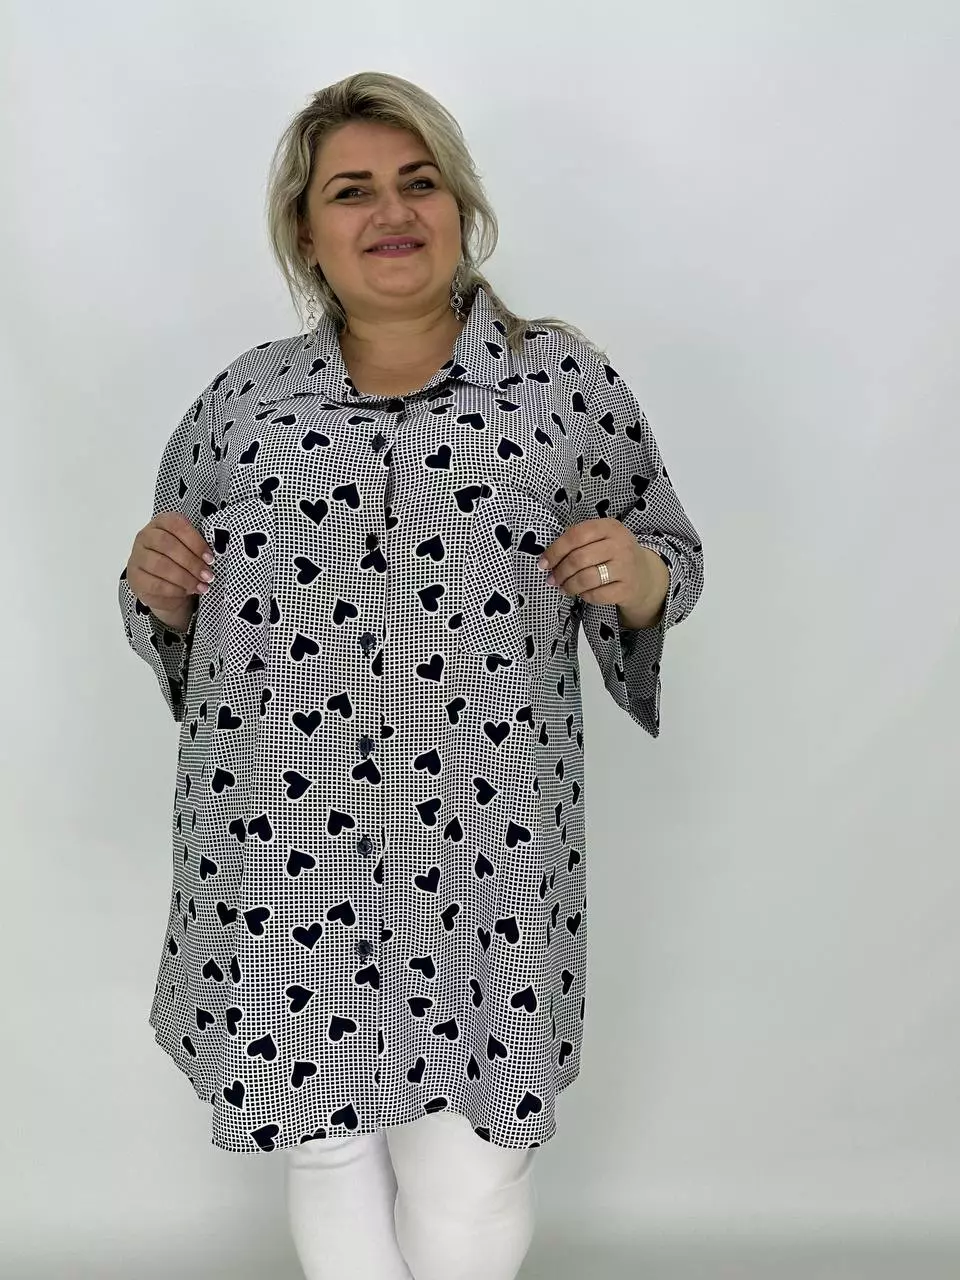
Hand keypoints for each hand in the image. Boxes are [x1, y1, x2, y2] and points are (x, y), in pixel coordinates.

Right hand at [125, 512, 214, 628]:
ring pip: (161, 565)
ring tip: (201, 586)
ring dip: (185, 578)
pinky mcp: (135, 577)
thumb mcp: (189, 550)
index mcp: (161, 523)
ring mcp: (137, 556)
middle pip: (168, 545)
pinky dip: (175, 589)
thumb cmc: (180, 562)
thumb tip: (211, 558)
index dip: (196, 542)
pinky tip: (187, 592)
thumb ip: (197, 548)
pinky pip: (156, 584)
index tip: (210, 558)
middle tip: (208, 576)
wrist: (163, 586)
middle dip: (192, 562)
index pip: (177, 525)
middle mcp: (145, 536)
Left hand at [539, 518, 669, 626]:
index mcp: (610, 527)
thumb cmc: (614, 554)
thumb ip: (578, 541)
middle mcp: (620, 544)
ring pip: (586, 578)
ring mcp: (626, 567)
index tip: (543, 563)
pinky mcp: (627, 589)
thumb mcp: (602, 538)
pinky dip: (584, 596)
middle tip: (553, 579)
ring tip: (564, 588)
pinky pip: (596, 595)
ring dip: (569, 586)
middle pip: (578, 559)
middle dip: (560, 571)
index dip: (555, 551)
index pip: (576, 535)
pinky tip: (583, 593)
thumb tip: (547, 560)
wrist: (645, 575)